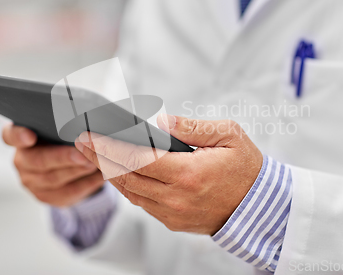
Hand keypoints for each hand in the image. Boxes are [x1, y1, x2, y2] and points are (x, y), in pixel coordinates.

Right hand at [2, 123, 104, 206]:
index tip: (30, 136)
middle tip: (82, 154)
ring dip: (77, 171)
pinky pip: (67, 192)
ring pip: (53, 178)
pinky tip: (100, 176)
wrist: (67, 165)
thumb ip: (67, 126)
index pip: (10, 135)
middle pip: (37, 160)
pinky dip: (86, 183)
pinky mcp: (45, 196)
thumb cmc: (64, 138)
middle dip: (62, 157)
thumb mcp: (63, 128)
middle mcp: (22, 160)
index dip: (19, 136)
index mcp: (20, 138)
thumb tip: (87, 129)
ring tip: (95, 163)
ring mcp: (31, 181)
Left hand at [75, 115, 262, 234]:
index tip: (89, 134)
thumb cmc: (247, 167)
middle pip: (126, 177)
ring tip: (94, 154)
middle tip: (81, 141)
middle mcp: (176, 198)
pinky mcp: (174, 222)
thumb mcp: (227, 135)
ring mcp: (173, 214)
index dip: (109, 146)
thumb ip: (190, 127)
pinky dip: (128, 187)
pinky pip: (143, 204)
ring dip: (110, 173)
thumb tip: (159, 121)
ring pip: (130, 193)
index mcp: (188, 174)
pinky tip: (120, 172)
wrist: (261, 206)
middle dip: (100, 157)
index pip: (137, 159)